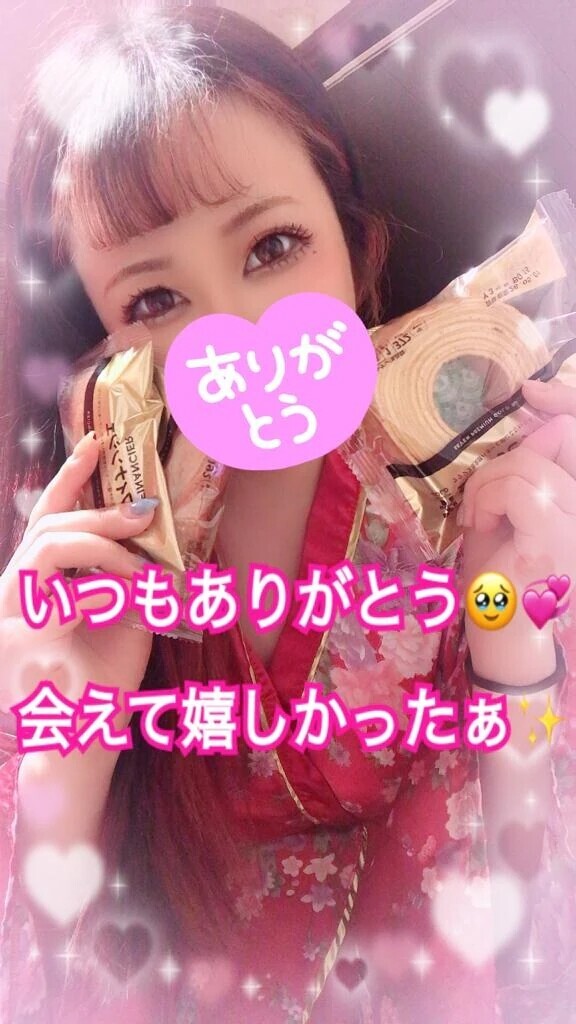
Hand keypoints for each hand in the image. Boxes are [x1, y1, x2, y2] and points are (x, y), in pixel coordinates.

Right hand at [0, 432, 157, 716]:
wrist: (82, 747)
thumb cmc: (104, 683)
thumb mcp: (127, 617)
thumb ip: (131, 575)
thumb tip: (159, 534)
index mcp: (39, 582)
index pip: (47, 517)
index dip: (71, 478)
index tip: (97, 442)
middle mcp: (15, 592)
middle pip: (50, 527)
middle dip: (102, 515)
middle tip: (145, 515)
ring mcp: (8, 615)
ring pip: (47, 548)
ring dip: (103, 553)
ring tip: (141, 575)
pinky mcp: (14, 642)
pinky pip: (58, 598)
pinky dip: (100, 594)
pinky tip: (129, 601)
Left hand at [460, 378, 575, 684]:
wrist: (500, 636)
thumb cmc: (499, 574)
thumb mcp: (510, 507)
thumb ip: (527, 466)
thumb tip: (540, 417)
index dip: (564, 401)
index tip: (528, 389)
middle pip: (558, 439)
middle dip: (501, 463)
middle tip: (478, 504)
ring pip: (528, 465)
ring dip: (486, 486)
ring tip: (478, 519)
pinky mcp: (556, 541)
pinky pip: (520, 489)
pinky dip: (488, 500)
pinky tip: (481, 526)